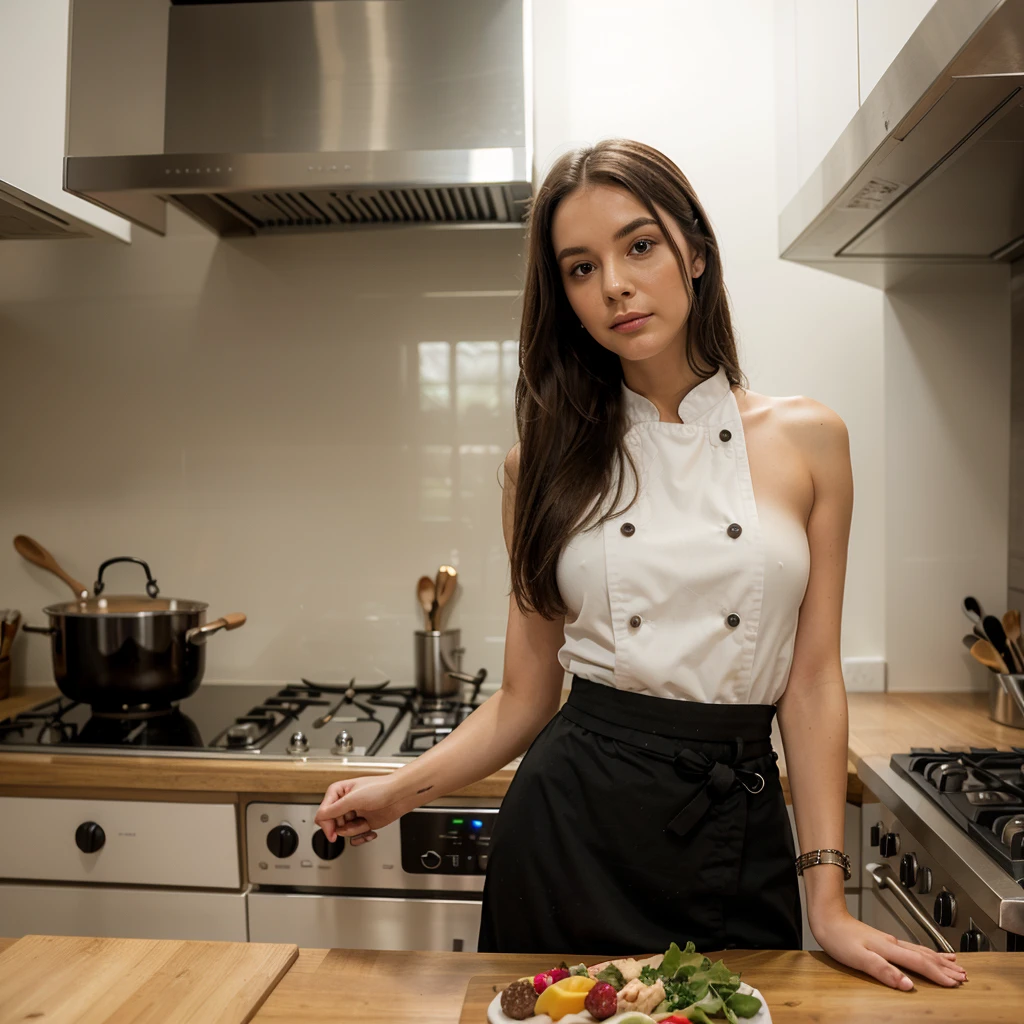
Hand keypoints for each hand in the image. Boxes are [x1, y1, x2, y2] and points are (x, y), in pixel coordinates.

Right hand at [314, 775, 411, 845]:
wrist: (399, 795)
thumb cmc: (380, 789)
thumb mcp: (353, 798)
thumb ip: (334, 809)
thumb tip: (320, 818)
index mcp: (338, 792)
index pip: (323, 812)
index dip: (327, 824)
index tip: (332, 833)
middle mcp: (344, 803)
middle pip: (332, 824)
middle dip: (343, 828)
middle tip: (354, 826)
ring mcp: (353, 814)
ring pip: (344, 832)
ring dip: (355, 831)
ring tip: (365, 823)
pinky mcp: (362, 823)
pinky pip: (354, 836)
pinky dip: (361, 837)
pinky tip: (369, 832)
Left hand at [811, 904, 966, 989]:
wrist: (827, 918)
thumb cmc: (839, 939)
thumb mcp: (859, 958)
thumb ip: (884, 971)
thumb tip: (907, 984)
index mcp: (890, 949)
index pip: (920, 964)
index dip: (939, 975)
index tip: (955, 984)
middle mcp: (893, 943)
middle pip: (925, 956)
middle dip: (945, 967)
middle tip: (964, 977)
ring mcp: (889, 941)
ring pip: (920, 951)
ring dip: (939, 959)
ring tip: (955, 965)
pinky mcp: (883, 941)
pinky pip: (911, 948)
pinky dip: (925, 952)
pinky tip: (926, 953)